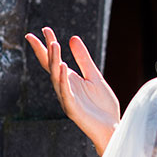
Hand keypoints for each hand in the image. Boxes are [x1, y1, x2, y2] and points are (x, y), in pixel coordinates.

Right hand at [25, 28, 120, 155]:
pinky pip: (65, 93)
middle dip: (47, 49)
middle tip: (45, 32)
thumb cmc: (102, 106)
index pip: (54, 59)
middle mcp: (64, 87)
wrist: (112, 127)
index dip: (48, 45)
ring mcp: (67, 98)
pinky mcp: (72, 109)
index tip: (45, 29)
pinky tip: (63, 67)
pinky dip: (63, 80)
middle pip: (51, 65)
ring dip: (55, 60)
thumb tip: (72, 38)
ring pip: (56, 77)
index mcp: (69, 79)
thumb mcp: (94, 77)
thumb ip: (84, 59)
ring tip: (55, 44)